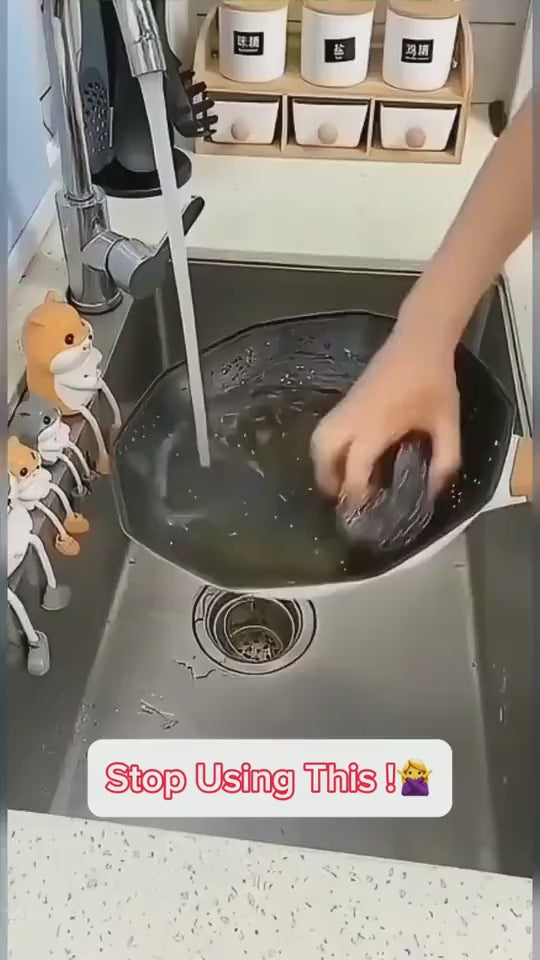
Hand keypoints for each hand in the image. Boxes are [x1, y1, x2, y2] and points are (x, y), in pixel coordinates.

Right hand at [310, 326, 460, 505]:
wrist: (419, 342)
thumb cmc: (434, 382)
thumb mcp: (447, 423)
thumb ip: (445, 459)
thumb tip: (435, 490)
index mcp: (377, 424)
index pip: (355, 465)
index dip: (355, 491)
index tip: (361, 510)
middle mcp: (353, 417)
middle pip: (323, 452)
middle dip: (327, 478)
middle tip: (340, 498)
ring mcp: (345, 406)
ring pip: (318, 439)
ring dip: (322, 462)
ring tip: (339, 481)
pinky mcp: (345, 400)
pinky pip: (326, 429)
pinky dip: (327, 448)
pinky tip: (347, 458)